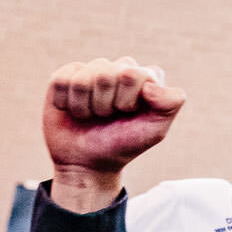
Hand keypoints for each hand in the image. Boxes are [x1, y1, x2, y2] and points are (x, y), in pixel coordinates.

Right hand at [42, 57, 185, 211]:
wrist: (88, 163)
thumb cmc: (125, 144)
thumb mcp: (156, 130)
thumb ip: (170, 103)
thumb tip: (149, 85)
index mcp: (146, 76)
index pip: (132, 74)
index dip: (127, 101)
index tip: (129, 114)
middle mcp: (120, 68)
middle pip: (105, 74)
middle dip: (105, 104)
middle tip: (108, 117)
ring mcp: (93, 70)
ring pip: (82, 79)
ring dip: (85, 107)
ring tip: (92, 116)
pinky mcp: (66, 77)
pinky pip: (61, 80)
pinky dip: (65, 103)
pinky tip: (72, 110)